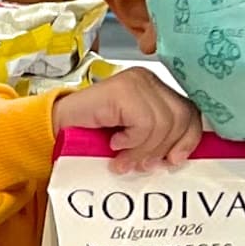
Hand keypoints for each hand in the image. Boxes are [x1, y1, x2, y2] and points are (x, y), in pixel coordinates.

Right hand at [52, 66, 202, 171]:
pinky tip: (114, 144)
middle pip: (181, 117)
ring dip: (142, 150)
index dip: (189, 139)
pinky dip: (131, 141)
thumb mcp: (135, 139)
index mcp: (155, 89)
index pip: (190, 111)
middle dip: (162, 148)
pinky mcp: (123, 90)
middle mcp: (148, 79)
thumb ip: (158, 139)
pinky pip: (144, 123)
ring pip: (163, 123)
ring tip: (122, 160)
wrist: (54, 130)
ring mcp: (135, 82)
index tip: (174, 160)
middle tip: (141, 165)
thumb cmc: (91, 136)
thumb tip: (180, 156)